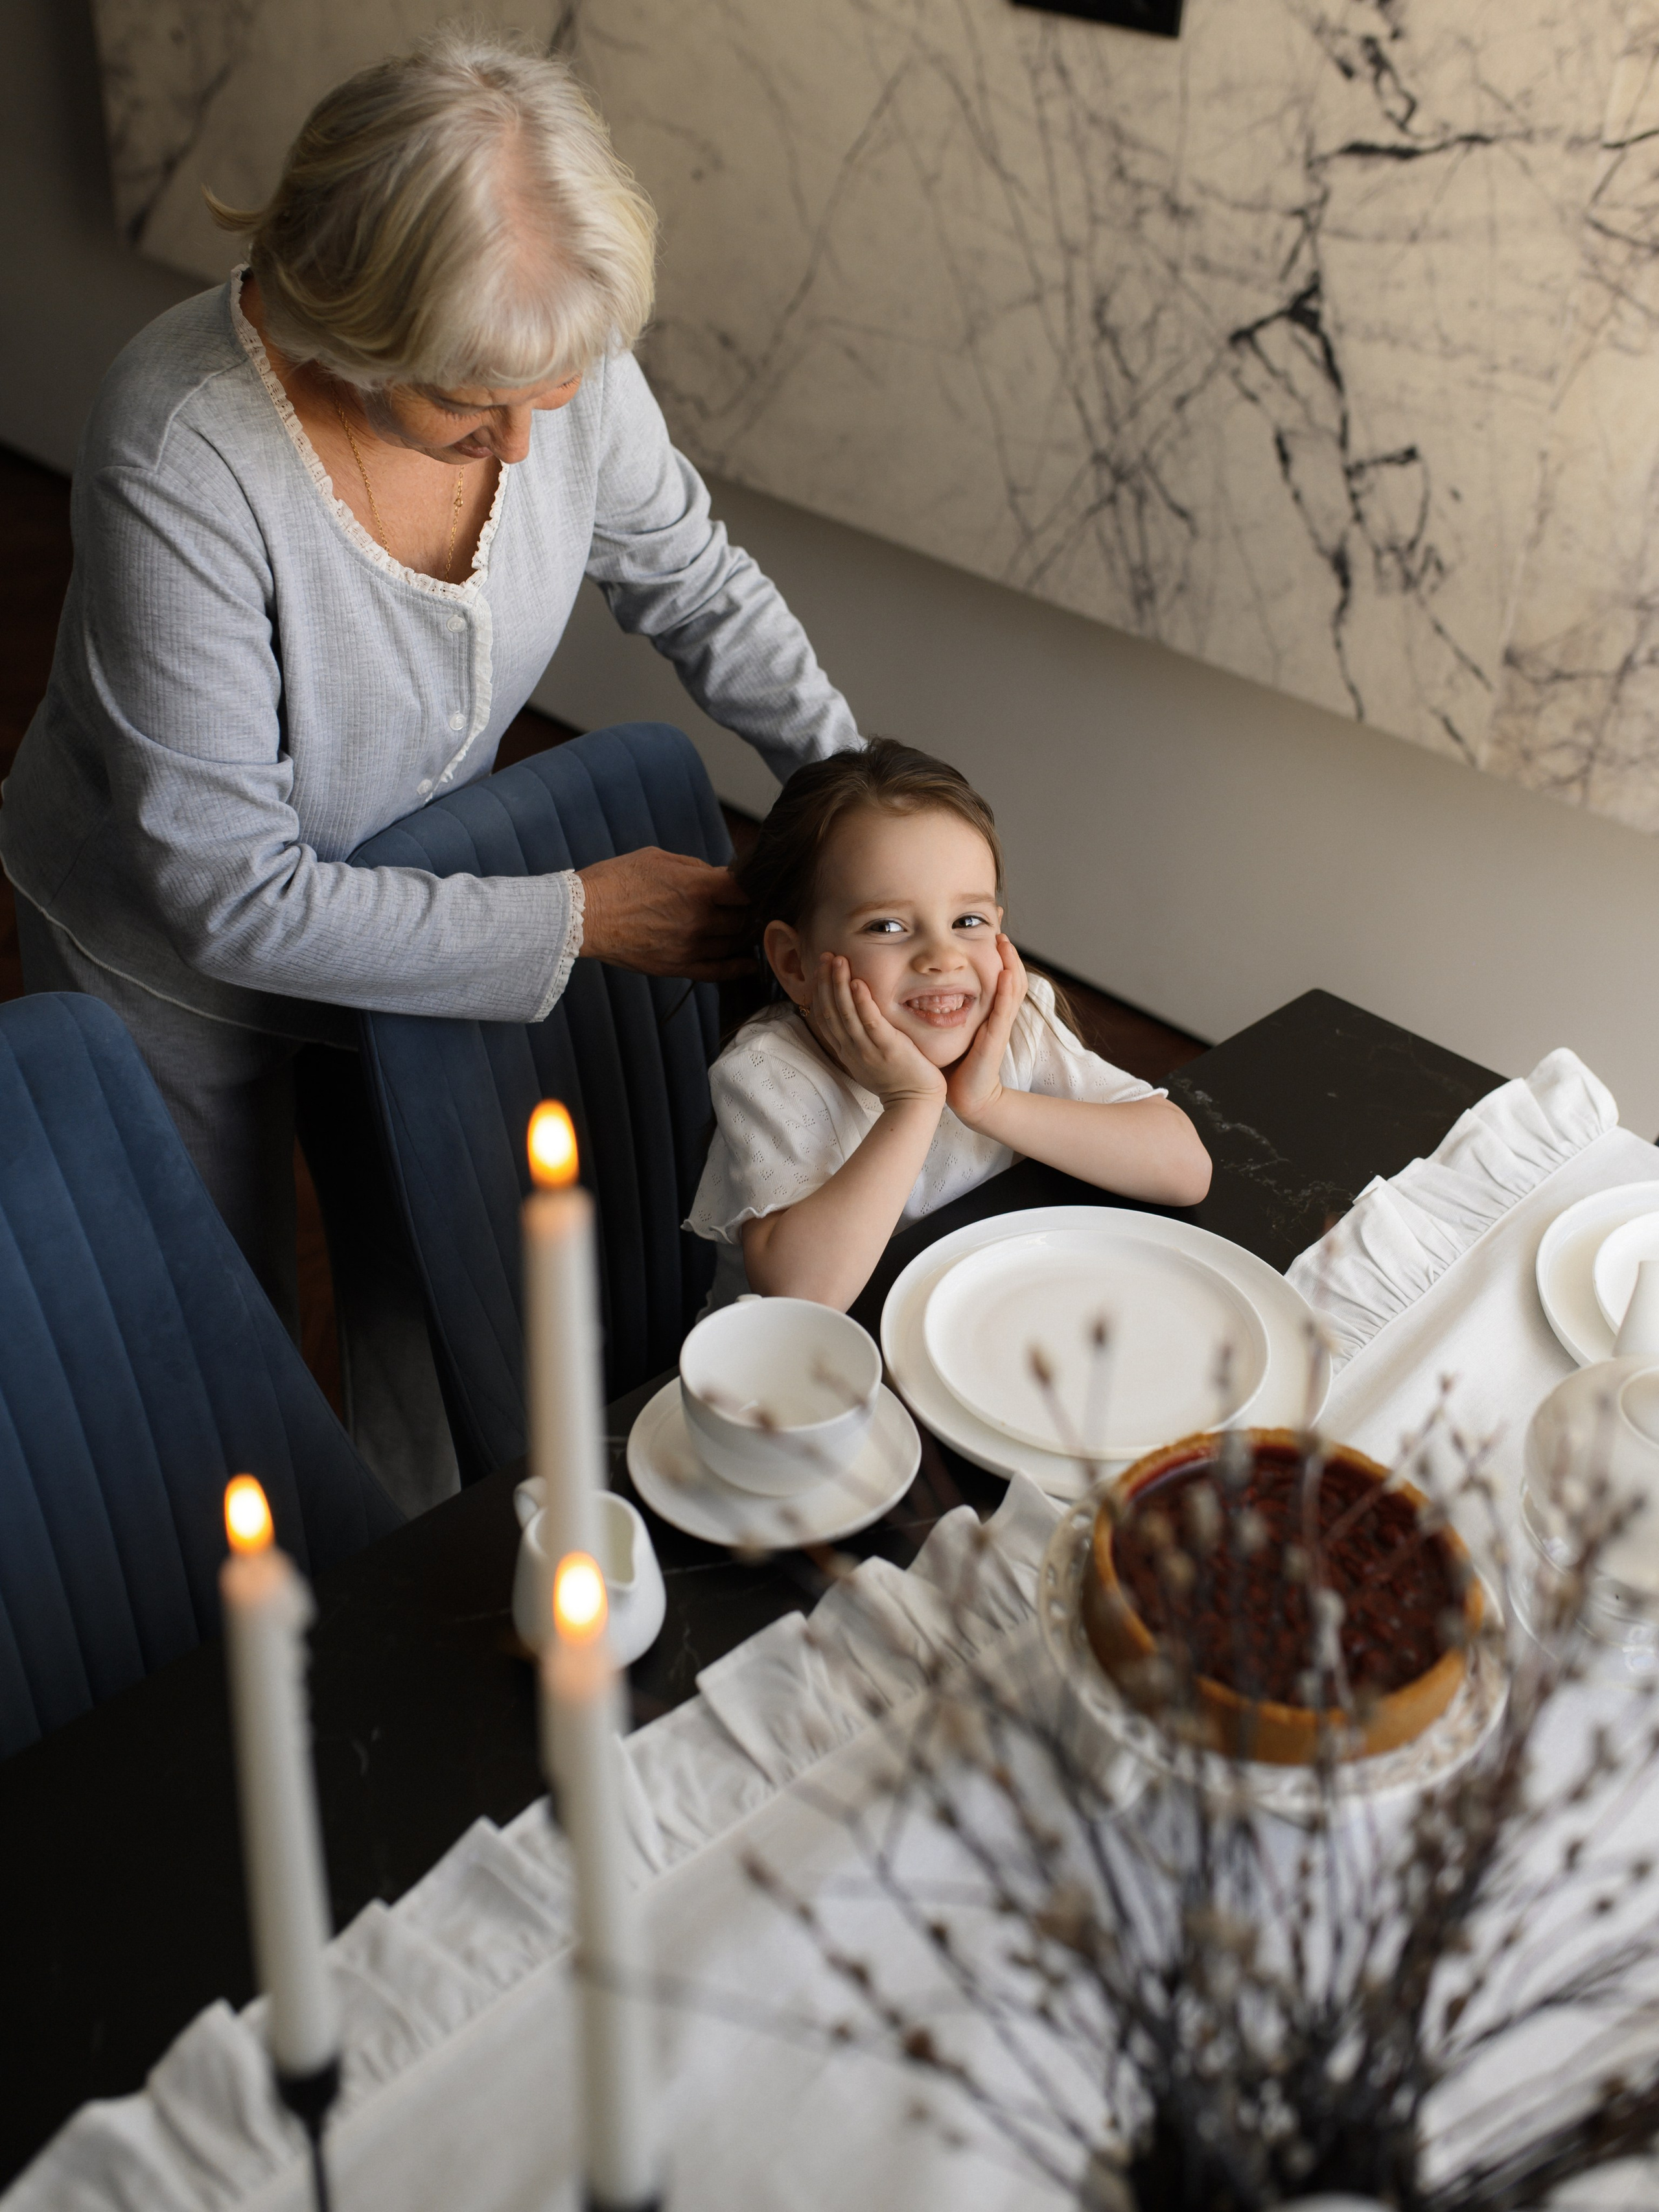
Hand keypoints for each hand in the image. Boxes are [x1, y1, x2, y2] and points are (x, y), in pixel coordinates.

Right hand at [576, 849, 755, 980]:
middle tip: (746, 907)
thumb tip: (721, 877)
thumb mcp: (658, 858)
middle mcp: (700, 919)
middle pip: (744, 918)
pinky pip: (717, 972)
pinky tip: (747, 964)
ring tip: (742, 929)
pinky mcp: (678, 967)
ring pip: (734, 944)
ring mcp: (691, 946)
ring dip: (742, 936)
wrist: (583, 916)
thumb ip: (696, 868)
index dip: (753, 887)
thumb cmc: (616, 880)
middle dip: (747, 911)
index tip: (752, 886)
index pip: (746, 889)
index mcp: (698, 887)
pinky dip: (737, 968)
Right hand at [805, 953, 945, 1108]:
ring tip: (838, 960)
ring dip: (840, 985)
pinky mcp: (887, 1049)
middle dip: (825, 981)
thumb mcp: (869, 1059)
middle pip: (830, 1011)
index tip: (820, 969)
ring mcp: (867, 1049)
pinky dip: (862, 1002)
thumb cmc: (897, 1080)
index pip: (824, 1016)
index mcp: (846, 1050)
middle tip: (825, 956)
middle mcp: (851, 1049)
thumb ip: (859, 1039)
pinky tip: (859, 983)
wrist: (914, 1103)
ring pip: (846, 1013)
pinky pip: (870, 1023)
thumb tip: (854, 1018)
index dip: (820, 991)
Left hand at [945, 935, 1025, 1128]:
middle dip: (1007, 950)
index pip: (997, 973)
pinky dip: (1007, 991)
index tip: (988, 926)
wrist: (966, 1096)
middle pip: (1012, 974)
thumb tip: (926, 983)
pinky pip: (1005, 1011)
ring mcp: (999, 1026)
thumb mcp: (951, 1027)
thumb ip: (944, 1006)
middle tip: (1000, 924)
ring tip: (1004, 941)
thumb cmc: (957, 1062)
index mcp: (989, 1010)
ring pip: (1014, 988)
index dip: (996, 951)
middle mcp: (998, 1014)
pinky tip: (1005, 974)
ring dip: (1011, 963)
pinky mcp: (996, 1039)